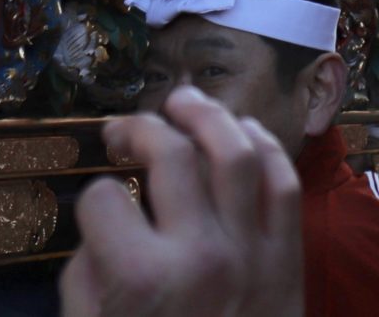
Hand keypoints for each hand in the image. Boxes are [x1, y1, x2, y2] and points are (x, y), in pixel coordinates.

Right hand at [59, 85, 303, 316]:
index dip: (93, 195)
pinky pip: (285, 183)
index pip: (106, 199)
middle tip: (124, 126)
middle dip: (142, 128)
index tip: (95, 204)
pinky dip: (265, 148)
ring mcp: (254, 251)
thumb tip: (103, 222)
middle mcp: (202, 253)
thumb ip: (88, 277)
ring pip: (238, 152)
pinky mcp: (291, 258)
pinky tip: (242, 133)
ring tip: (184, 101)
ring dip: (210, 116)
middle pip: (173, 156)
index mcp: (142, 277)